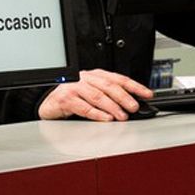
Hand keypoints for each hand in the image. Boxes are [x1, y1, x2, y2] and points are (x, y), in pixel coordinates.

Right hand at [38, 69, 153, 120]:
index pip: (119, 78)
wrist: (48, 101)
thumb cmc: (72, 97)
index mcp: (95, 75)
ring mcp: (75, 87)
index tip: (147, 94)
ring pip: (98, 96)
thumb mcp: (92, 92)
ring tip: (122, 116)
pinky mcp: (66, 98)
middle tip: (134, 107)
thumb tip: (131, 104)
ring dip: (113, 107)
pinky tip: (106, 118)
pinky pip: (84, 107)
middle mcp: (86, 78)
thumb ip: (109, 96)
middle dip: (125, 97)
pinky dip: (97, 113)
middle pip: (109, 86)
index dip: (135, 86)